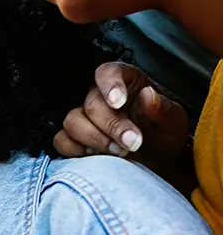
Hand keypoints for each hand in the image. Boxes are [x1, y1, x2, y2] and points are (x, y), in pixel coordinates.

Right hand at [55, 63, 188, 169]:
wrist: (158, 162)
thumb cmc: (163, 136)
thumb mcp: (173, 122)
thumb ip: (162, 108)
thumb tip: (148, 95)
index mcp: (126, 82)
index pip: (108, 72)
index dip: (109, 85)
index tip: (118, 102)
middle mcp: (100, 97)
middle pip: (91, 104)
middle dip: (111, 126)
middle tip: (132, 143)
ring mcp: (85, 118)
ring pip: (72, 122)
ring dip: (95, 140)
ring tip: (119, 152)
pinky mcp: (74, 139)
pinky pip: (62, 141)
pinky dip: (77, 151)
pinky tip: (98, 157)